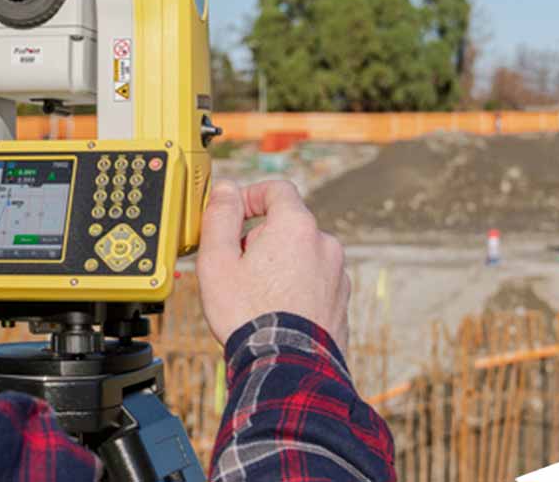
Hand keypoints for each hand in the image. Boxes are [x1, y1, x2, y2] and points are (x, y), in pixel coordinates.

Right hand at [194, 179, 350, 346]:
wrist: (287, 369)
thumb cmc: (249, 316)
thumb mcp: (217, 261)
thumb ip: (219, 217)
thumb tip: (225, 190)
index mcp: (296, 226)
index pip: (277, 189)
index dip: (250, 195)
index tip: (233, 213)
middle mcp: (324, 244)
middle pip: (288, 224)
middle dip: (260, 238)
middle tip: (236, 267)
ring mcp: (338, 274)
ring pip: (302, 255)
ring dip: (279, 264)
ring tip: (255, 296)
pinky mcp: (341, 301)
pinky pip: (314, 281)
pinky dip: (296, 287)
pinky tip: (276, 312)